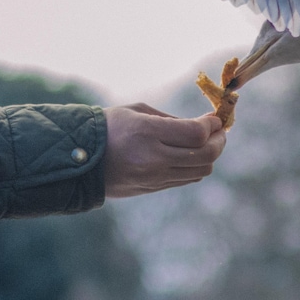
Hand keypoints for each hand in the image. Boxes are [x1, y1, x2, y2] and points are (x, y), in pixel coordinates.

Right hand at [102, 103, 225, 198]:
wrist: (79, 159)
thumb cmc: (108, 127)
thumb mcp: (137, 111)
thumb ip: (171, 119)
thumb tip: (203, 125)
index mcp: (147, 133)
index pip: (196, 134)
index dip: (212, 125)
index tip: (215, 118)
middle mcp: (153, 158)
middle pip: (205, 155)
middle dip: (219, 140)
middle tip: (220, 130)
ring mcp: (154, 177)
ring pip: (201, 170)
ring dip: (211, 155)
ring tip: (209, 142)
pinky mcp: (152, 188)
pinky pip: (187, 179)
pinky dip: (197, 166)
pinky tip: (194, 155)